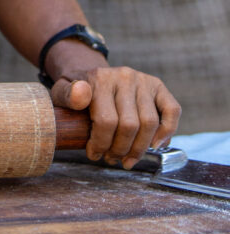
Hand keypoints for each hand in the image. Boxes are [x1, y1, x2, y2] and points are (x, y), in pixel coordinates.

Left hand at [49, 66, 181, 168]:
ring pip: (150, 123)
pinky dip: (168, 131)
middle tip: (111, 159)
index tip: (94, 154)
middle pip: (129, 125)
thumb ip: (66, 95)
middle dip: (119, 149)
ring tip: (127, 159)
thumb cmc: (76, 91)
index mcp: (100, 78)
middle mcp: (125, 77)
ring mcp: (144, 81)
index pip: (106, 121)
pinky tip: (155, 146)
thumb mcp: (61, 91)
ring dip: (139, 148)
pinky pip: (172, 110)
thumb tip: (81, 95)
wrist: (91, 74)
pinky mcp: (158, 87)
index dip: (101, 144)